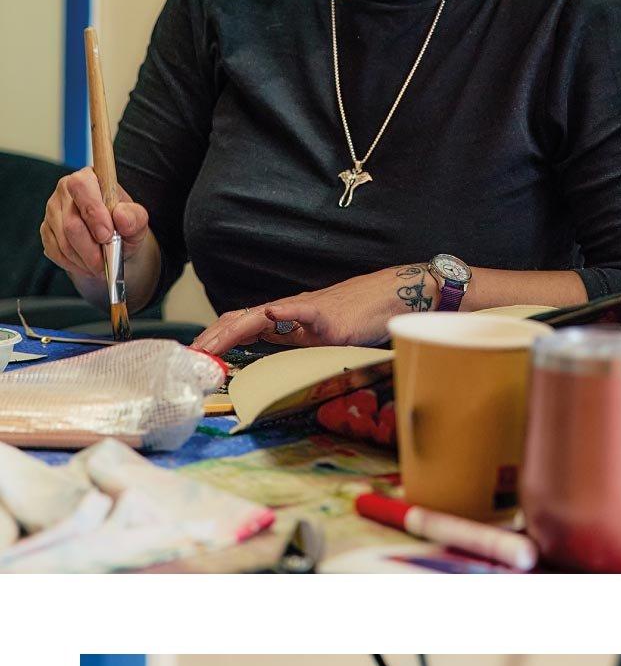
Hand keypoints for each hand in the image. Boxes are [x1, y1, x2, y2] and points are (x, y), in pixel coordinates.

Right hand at [40, 167, 151, 289]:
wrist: (112, 239)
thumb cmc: (123, 224)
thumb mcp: (137, 220)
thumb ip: (134, 217)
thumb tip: (121, 217)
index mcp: (88, 177)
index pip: (81, 186)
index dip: (93, 212)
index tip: (107, 235)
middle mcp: (65, 190)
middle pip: (70, 223)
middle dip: (90, 249)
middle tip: (104, 262)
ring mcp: (52, 210)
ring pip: (63, 241)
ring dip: (83, 260)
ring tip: (99, 267)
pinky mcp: (46, 230)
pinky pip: (55, 252)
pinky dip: (73, 264)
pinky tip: (86, 266)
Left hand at [194, 264, 436, 359]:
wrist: (387, 298)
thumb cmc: (355, 319)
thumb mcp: (316, 339)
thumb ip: (291, 346)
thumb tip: (265, 367)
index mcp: (283, 320)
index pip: (239, 325)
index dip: (214, 338)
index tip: (192, 355)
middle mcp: (288, 311)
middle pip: (240, 319)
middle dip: (212, 337)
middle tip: (189, 356)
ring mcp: (307, 311)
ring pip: (261, 315)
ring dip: (233, 330)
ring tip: (211, 344)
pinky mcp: (329, 316)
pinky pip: (304, 311)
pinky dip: (285, 313)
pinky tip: (269, 315)